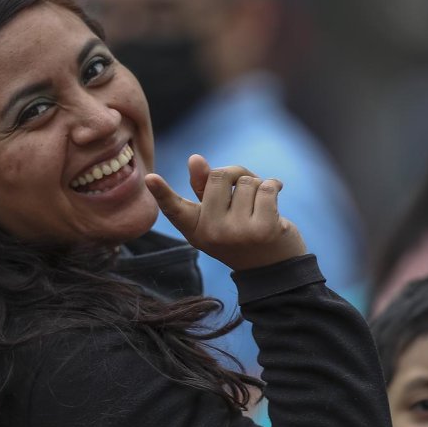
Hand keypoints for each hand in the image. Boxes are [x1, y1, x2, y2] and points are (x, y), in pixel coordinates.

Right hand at [145, 155, 305, 271]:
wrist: (274, 267)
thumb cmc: (242, 234)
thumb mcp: (218, 215)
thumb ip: (204, 187)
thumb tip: (195, 159)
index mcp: (195, 230)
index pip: (174, 208)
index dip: (161, 192)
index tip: (150, 178)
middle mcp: (212, 233)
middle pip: (219, 174)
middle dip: (237, 174)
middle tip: (245, 191)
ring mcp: (237, 232)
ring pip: (247, 181)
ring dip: (258, 184)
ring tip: (260, 204)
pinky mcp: (264, 229)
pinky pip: (267, 187)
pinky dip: (275, 186)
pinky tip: (277, 196)